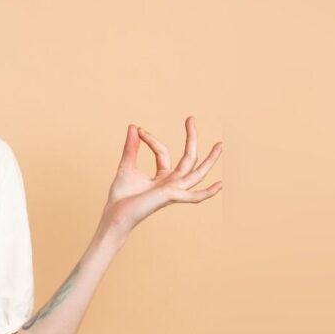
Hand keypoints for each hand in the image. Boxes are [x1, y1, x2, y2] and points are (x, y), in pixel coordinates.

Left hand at [100, 116, 222, 235]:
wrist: (114, 215)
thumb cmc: (120, 196)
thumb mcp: (126, 165)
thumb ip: (131, 147)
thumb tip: (134, 126)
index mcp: (162, 177)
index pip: (163, 152)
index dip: (152, 139)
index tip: (139, 130)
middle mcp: (171, 184)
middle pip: (188, 158)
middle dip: (191, 138)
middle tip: (191, 118)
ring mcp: (173, 191)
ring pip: (197, 173)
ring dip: (209, 159)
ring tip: (220, 144)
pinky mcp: (170, 197)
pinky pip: (193, 196)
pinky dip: (207, 192)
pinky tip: (220, 184)